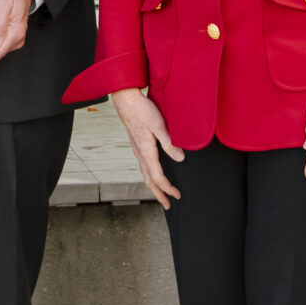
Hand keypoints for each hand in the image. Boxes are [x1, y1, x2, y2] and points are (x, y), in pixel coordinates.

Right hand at [108, 88, 185, 208]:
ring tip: (161, 193)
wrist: (126, 100)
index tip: (177, 196)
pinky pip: (142, 166)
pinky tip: (153, 173)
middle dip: (159, 194)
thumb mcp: (159, 126)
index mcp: (146, 152)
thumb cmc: (142, 110)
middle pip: (149, 180)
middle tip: (167, 204)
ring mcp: (136, 150)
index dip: (168, 188)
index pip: (158, 177)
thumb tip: (180, 159)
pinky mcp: (136, 144)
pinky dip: (149, 175)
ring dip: (153, 186)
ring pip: (145, 174)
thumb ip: (169, 143)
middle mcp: (139, 154)